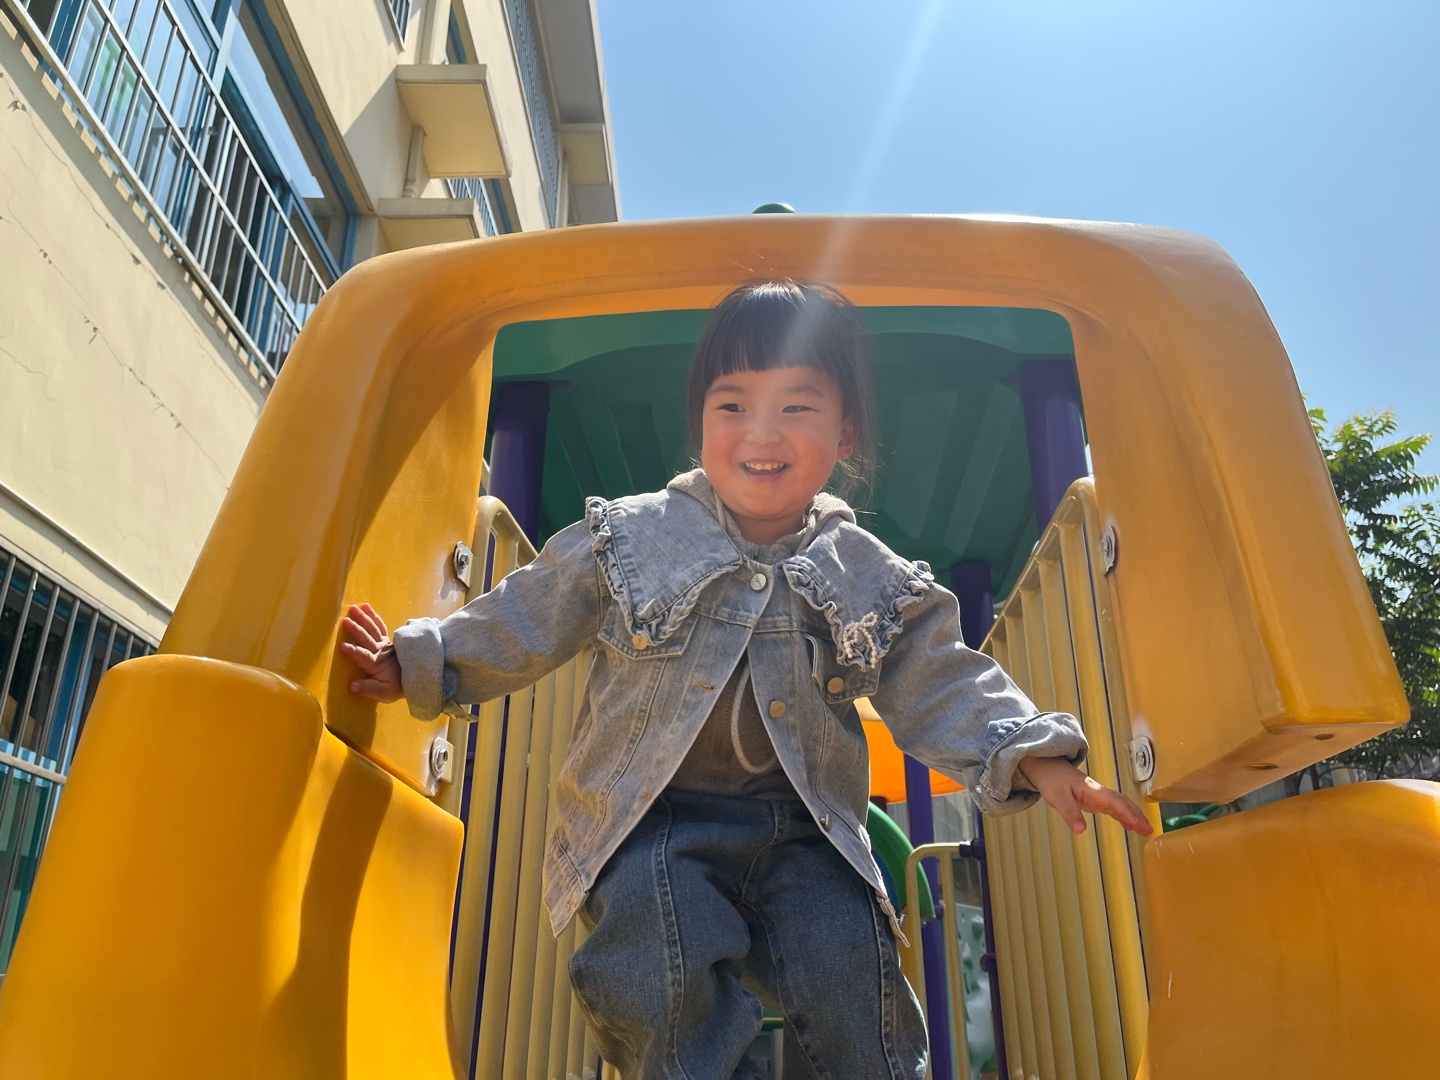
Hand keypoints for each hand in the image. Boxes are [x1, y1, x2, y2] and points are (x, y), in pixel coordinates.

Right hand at [340, 603, 403, 702]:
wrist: (414, 677)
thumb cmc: (396, 686)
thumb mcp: (385, 693)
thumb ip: (368, 689)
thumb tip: (352, 685)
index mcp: (377, 664)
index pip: (363, 657)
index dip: (354, 652)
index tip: (342, 645)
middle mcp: (380, 651)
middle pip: (367, 639)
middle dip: (356, 630)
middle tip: (345, 621)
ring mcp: (384, 643)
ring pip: (373, 629)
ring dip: (363, 618)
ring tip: (354, 608)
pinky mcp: (387, 639)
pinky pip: (380, 625)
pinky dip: (374, 616)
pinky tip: (366, 607)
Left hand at [1019, 755, 1152, 835]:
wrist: (1047, 767)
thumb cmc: (1052, 780)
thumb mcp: (1057, 798)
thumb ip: (1069, 813)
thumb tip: (1080, 831)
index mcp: (1092, 790)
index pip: (1113, 801)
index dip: (1125, 812)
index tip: (1136, 824)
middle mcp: (1099, 792)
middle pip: (1122, 802)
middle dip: (1137, 815)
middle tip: (1149, 830)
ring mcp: (1099, 796)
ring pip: (1121, 804)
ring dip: (1134, 816)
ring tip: (1146, 830)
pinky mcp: (1096, 800)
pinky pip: (1114, 807)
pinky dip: (1124, 815)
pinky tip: (1130, 825)